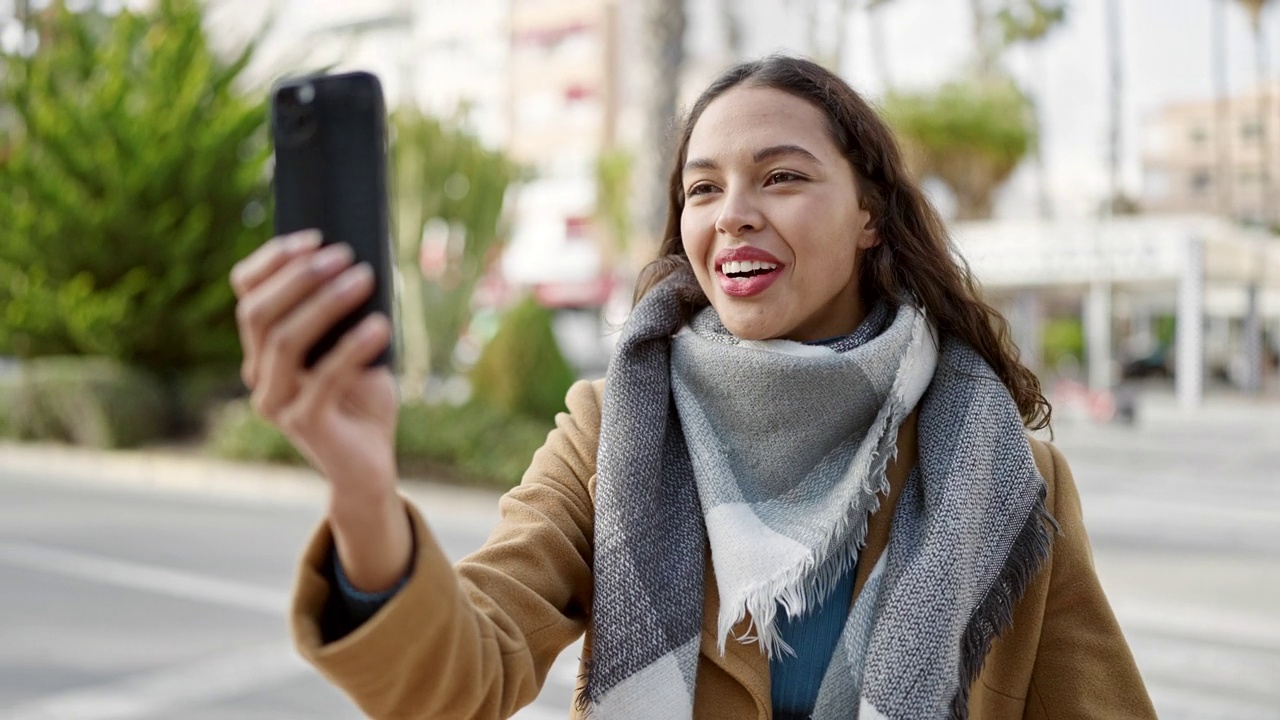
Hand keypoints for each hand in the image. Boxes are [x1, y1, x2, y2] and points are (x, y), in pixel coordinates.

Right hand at [231, 230, 408, 589]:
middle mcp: (260, 375)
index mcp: (263, 351)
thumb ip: (344, 317)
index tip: (313, 238)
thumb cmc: (362, 401)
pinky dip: (354, 347)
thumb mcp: (352, 349)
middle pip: (259, 314)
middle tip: (345, 255)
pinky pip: (325, 378)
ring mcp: (277, 403)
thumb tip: (359, 263)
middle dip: (300, 277)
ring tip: (364, 278)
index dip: (272, 261)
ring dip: (325, 303)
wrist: (369, 467)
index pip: (247, 295)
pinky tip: (380, 325)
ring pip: (285, 341)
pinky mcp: (306, 425)